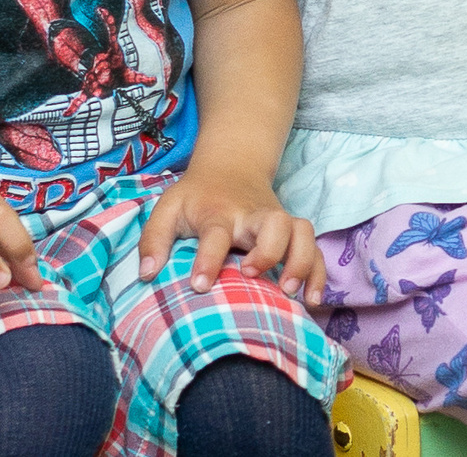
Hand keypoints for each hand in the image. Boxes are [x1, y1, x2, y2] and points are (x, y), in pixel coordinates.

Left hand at [137, 164, 325, 302]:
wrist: (233, 166)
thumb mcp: (167, 207)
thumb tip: (147, 275)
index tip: (200, 286)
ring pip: (302, 231)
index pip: (216, 231)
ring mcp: (278, 221)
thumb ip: (153, 239)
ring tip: (290, 292)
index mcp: (219, 211)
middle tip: (252, 274)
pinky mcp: (293, 232)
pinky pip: (315, 248)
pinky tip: (313, 300)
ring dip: (301, 260)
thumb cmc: (197, 196)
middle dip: (269, 250)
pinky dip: (319, 272)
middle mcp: (253, 215)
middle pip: (274, 222)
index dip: (209, 258)